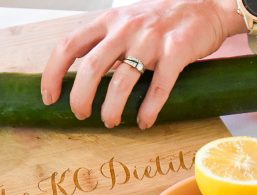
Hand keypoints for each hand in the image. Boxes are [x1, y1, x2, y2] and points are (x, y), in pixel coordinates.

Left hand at [41, 0, 240, 128]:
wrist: (206, 5)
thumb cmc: (161, 19)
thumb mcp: (125, 21)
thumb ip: (105, 43)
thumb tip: (83, 78)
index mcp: (108, 21)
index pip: (68, 46)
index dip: (53, 74)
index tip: (50, 97)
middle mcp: (126, 28)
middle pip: (91, 68)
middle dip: (81, 98)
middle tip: (82, 115)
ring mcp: (151, 40)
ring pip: (122, 81)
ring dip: (112, 109)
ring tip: (111, 122)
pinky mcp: (177, 51)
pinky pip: (158, 87)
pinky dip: (148, 110)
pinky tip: (144, 122)